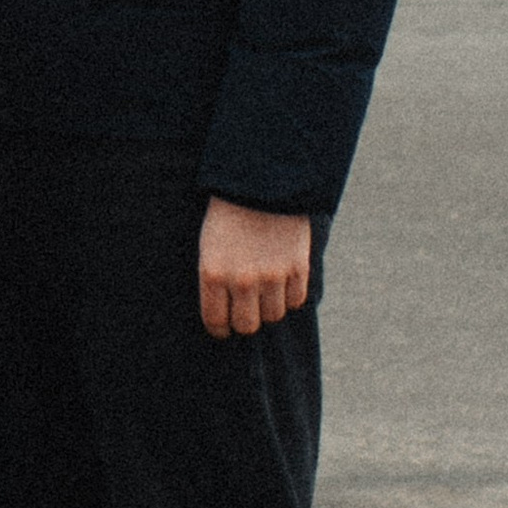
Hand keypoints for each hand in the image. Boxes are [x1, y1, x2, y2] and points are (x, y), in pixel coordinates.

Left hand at [197, 199, 311, 339]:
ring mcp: (272, 275)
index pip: (216, 322)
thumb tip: (224, 311)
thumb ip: (216, 279)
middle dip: (245, 320)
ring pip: (273, 315)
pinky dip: (290, 295)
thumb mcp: (210, 245)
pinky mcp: (297, 268)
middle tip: (246, 309)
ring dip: (269, 306)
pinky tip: (283, 280)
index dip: (220, 328)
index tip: (224, 326)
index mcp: (213, 273)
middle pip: (247, 325)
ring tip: (265, 288)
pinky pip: (295, 300)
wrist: (263, 179)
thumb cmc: (229, 212)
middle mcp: (242, 280)